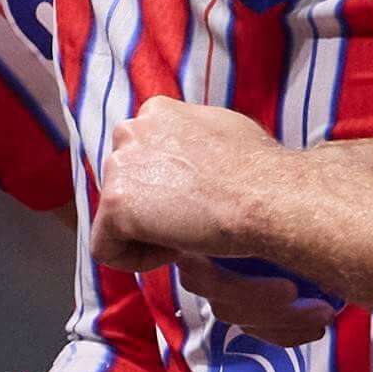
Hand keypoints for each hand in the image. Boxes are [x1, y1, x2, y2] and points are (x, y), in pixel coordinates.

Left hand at [91, 100, 336, 337]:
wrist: (266, 196)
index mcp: (156, 112)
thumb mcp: (222, 132)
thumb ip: (190, 140)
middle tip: (191, 219)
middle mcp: (130, 131)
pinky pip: (105, 248)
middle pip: (124, 185)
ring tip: (188, 233)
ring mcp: (119, 166)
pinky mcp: (115, 204)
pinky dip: (136, 260)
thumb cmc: (259, 172)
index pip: (140, 158)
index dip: (165, 187)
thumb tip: (187, 155)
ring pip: (114, 217)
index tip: (194, 199)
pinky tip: (174, 249)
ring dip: (147, 233)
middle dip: (151, 209)